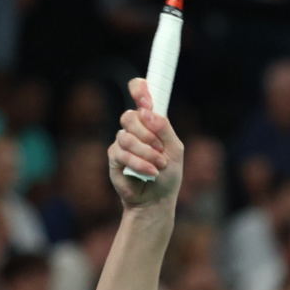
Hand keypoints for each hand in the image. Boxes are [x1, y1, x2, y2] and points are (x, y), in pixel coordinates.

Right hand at [108, 78, 183, 209]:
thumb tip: (147, 112)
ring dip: (146, 152)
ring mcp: (122, 142)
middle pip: (129, 116)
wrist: (158, 199)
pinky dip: (139, 163)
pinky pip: (122, 153)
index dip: (139, 90)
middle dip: (147, 133)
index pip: (139, 93)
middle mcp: (134, 128)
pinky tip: (151, 172)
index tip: (146, 101)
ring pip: (126, 136)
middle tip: (160, 149)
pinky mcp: (114, 158)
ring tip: (159, 165)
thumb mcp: (175, 149)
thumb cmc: (168, 174)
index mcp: (150, 121)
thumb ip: (164, 128)